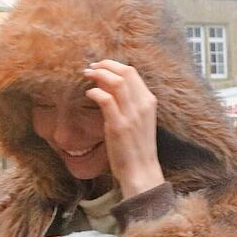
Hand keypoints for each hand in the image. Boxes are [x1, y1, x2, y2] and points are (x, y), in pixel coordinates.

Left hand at [83, 60, 163, 197]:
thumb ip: (128, 102)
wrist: (141, 171)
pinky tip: (89, 94)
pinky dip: (95, 92)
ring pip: (116, 82)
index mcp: (149, 103)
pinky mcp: (119, 126)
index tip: (100, 67)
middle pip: (125, 72)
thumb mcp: (137, 121)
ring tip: (87, 75)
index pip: (132, 73)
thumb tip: (108, 84)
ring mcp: (132, 116)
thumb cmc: (136, 147)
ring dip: (99, 74)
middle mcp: (143, 106)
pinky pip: (106, 100)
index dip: (113, 65)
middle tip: (90, 68)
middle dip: (105, 65)